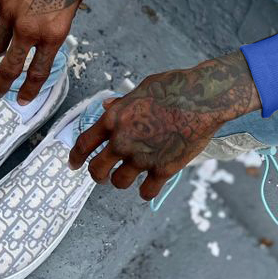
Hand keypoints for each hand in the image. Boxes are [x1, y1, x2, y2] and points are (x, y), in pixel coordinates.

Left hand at [68, 50, 262, 199]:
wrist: (203, 98)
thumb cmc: (174, 87)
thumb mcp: (143, 88)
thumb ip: (123, 103)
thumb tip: (107, 106)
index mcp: (115, 119)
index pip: (84, 144)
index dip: (75, 158)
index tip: (73, 165)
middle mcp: (123, 141)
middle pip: (97, 170)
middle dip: (98, 175)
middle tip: (103, 175)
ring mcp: (142, 158)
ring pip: (119, 183)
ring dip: (122, 180)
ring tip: (131, 174)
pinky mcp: (162, 170)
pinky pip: (146, 192)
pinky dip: (147, 189)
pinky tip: (151, 182)